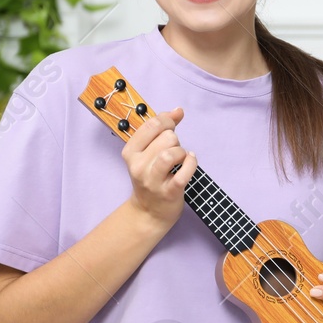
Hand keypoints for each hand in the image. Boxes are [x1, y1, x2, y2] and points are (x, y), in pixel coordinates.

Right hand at [121, 107, 195, 229]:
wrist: (149, 212)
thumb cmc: (152, 176)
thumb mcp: (149, 151)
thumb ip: (163, 128)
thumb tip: (178, 110)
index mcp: (130, 152)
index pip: (151, 125)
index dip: (167, 120)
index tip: (172, 125)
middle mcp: (138, 166)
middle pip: (166, 137)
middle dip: (175, 139)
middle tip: (173, 150)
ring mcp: (153, 181)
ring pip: (171, 153)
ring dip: (182, 152)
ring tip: (181, 158)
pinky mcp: (169, 192)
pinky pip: (184, 171)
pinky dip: (191, 163)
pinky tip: (190, 161)